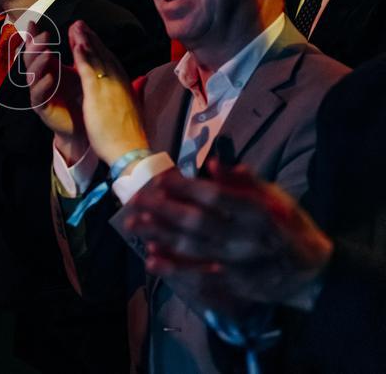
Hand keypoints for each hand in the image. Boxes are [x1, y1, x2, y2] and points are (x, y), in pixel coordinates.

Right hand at [22, 22, 86, 159]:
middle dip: (35, 47)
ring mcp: (39, 93)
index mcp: (46, 68)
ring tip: (47, 53)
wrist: (83, 124)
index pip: (36, 48)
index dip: (32, 36)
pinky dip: (43, 86)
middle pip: (30, 59)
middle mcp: (39, 78)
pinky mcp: (42, 107)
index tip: (32, 23)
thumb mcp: (78, 68)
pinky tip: (50, 78)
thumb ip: (74, 49)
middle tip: (45, 36)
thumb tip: (76, 25)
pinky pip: (38, 95)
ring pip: (32, 75)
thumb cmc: (80, 95)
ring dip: (38, 63)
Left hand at [68, 21, 147, 165]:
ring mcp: (109, 87)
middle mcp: (119, 82)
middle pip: (104, 55)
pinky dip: (83, 56)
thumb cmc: (129, 134)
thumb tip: (141, 80)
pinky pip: (89, 71)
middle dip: (91, 38)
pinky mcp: (99, 95)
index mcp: (126, 85)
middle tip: (80, 23)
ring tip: (76, 26)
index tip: (91, 35)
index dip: (100, 47)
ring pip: (97, 58)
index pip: (112, 61)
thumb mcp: (134, 108)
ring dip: (86, 40)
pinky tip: (75, 45)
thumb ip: (135, 91)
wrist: (130, 150)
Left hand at [121, 159, 332, 310]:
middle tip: (136, 200)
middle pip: (197, 222)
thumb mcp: (276, 196)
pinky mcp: (234, 284)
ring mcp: (240, 264)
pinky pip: (198, 275)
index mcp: (258, 212)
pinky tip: (152, 258)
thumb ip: (243, 180)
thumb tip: (213, 163)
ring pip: (193, 249)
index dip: (185, 187)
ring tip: (133, 224)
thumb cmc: (289, 225)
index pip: (215, 197)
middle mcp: (247, 238)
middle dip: (162, 210)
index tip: (160, 179)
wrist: (313, 271)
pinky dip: (174, 267)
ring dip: (160, 236)